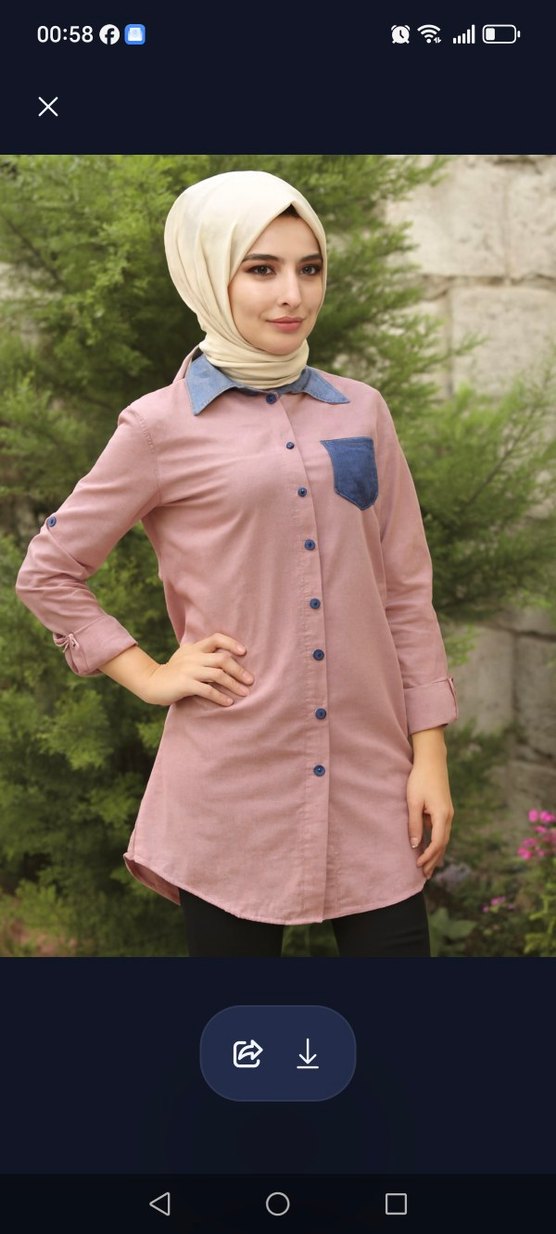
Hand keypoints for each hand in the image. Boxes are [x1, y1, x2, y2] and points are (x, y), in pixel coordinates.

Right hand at [141, 632, 253, 706]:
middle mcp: (193, 657)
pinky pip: (207, 690)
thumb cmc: (173, 672)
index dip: (232, 643)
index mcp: (194, 648)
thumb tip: (224, 654)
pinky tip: (228, 702)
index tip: (244, 652)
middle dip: (239, 670)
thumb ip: (201, 654)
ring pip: (217, 675)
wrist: (151, 683)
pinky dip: (220, 697)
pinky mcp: (184, 684)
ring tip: (245, 693)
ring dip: (234, 684)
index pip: (216, 639)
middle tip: (250, 680)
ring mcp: (188, 670)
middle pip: (222, 659)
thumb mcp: (185, 657)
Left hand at [406, 757, 453, 879]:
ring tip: (429, 868)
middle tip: (424, 875)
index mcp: (442, 815)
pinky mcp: (444, 810)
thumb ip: (414, 824)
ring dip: (436, 853)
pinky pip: (442, 831)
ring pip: (444, 839)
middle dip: (434, 860)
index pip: (437, 843)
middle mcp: (448, 816)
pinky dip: (437, 843)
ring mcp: (448, 813)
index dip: (428, 856)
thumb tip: (415, 845)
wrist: (432, 761)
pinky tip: (431, 848)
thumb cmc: (420, 779)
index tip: (418, 865)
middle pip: (443, 845)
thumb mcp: (414, 802)